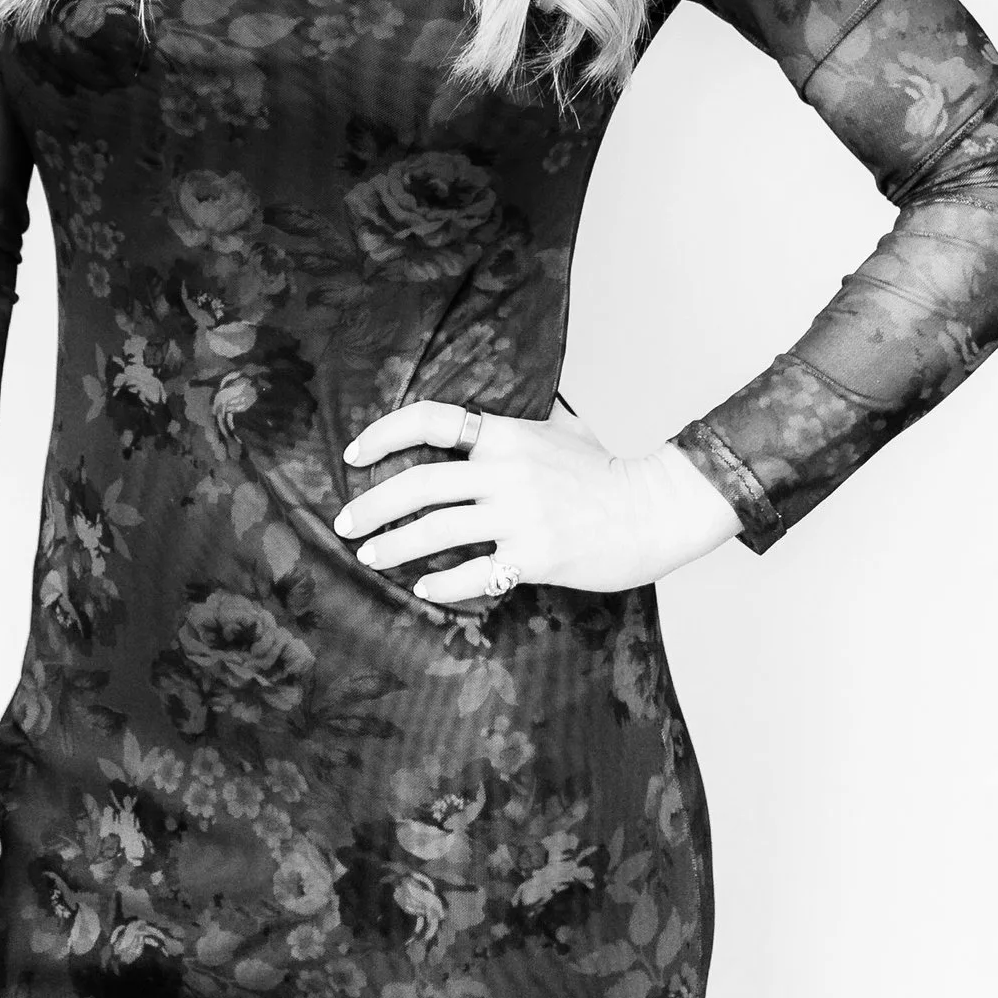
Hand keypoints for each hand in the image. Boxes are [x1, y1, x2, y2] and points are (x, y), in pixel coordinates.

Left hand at [334, 398, 741, 604]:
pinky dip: (441, 583)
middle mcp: (506, 470)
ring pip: (436, 530)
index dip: (384, 433)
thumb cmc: (607, 471)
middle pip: (419, 483)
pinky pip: (473, 572)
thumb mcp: (563, 428)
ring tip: (369, 557)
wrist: (654, 509)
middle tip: (344, 523)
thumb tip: (499, 410)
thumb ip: (525, 420)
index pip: (431, 419)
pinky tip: (421, 588)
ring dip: (393, 546)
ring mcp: (520, 515)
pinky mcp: (534, 556)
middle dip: (372, 505)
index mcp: (507, 433)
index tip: (352, 454)